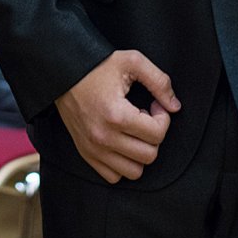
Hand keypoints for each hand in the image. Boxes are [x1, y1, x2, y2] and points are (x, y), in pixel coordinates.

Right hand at [53, 50, 179, 182]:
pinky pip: (113, 176)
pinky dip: (122, 164)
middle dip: (153, 136)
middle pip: (149, 155)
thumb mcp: (131, 61)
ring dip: (139, 153)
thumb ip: (159, 81)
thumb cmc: (97, 66)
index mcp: (116, 115)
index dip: (163, 118)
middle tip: (144, 118)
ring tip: (133, 131)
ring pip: (134, 171)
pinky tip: (121, 142)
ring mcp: (93, 149)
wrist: (63, 72)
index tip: (154, 105)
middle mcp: (104, 137)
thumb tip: (175, 106)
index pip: (157, 134)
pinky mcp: (86, 154)